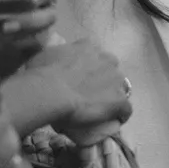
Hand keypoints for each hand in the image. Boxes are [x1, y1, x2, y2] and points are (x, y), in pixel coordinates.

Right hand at [8, 39, 132, 144]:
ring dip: (112, 96)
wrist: (50, 91)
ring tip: (100, 109)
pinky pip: (126, 108)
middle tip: (88, 95)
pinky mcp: (119, 100)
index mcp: (89, 47)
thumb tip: (50, 62)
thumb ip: (53, 55)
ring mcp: (116, 80)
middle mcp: (107, 60)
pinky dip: (122, 114)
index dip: (89, 69)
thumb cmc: (41, 72)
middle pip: (110, 71)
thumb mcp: (44, 55)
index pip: (94, 57)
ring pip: (119, 88)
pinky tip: (115, 120)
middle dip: (103, 81)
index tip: (81, 79)